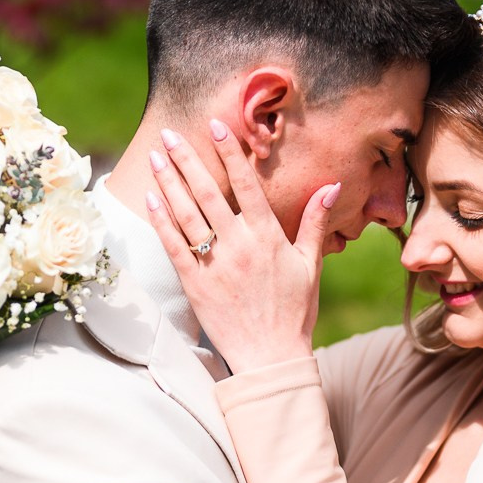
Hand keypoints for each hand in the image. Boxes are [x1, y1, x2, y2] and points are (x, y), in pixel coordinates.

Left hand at [145, 121, 340, 373]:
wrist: (271, 356)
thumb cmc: (294, 311)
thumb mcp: (310, 265)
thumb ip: (316, 223)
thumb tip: (331, 186)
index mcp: (268, 236)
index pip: (247, 184)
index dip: (230, 153)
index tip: (215, 126)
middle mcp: (239, 245)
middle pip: (208, 192)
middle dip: (187, 159)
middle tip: (169, 133)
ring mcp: (215, 264)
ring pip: (187, 214)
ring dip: (169, 182)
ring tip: (156, 157)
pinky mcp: (195, 283)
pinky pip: (174, 245)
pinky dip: (161, 220)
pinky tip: (151, 197)